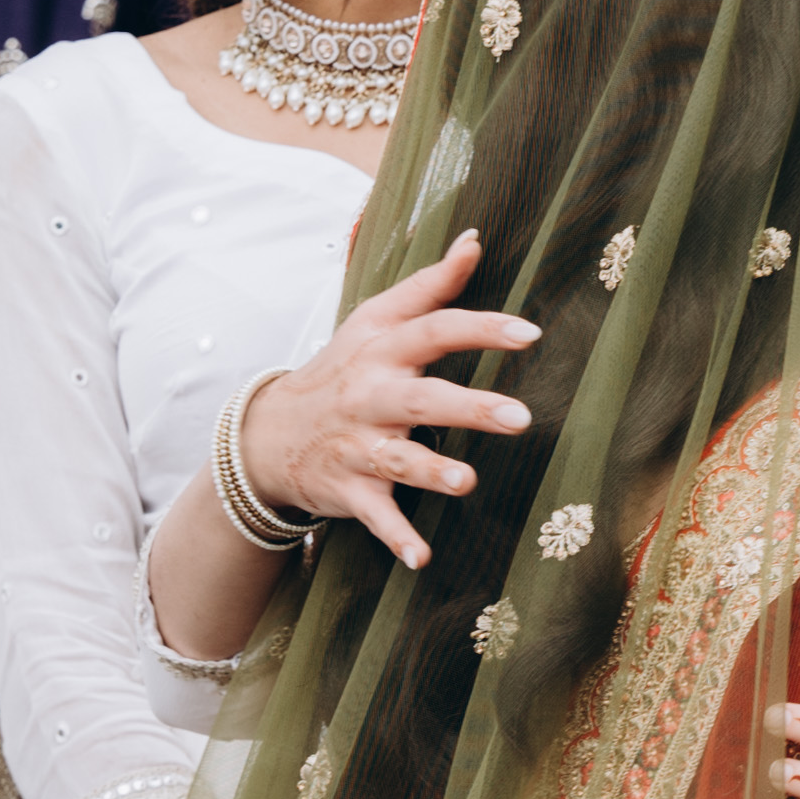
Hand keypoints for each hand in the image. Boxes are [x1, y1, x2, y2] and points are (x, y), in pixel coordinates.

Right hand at [232, 232, 538, 572]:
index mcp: (382, 351)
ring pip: (397, 460)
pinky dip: (397, 537)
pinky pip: (375, 516)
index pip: (434, 330)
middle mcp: (371, 397)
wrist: (269, 432)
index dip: (481, 329)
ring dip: (431, 472)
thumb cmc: (343, 368)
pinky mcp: (349, 490)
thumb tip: (475, 240)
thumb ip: (430, 285)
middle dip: (468, 408)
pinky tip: (422, 558)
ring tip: (466, 481)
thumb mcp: (375, 320)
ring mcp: (358, 447)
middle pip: (422, 399)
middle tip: (520, 418)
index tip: (530, 332)